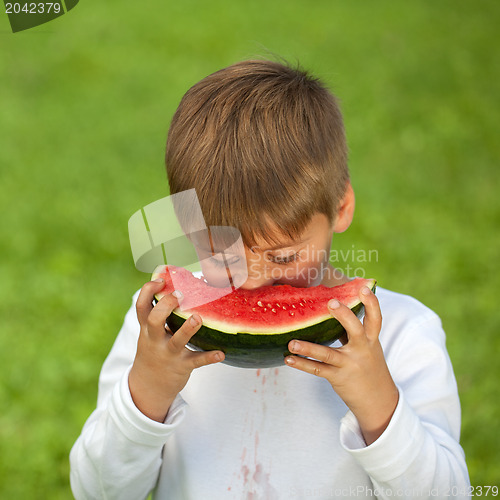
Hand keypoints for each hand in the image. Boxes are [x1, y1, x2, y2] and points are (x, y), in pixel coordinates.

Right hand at [128, 278, 224, 421]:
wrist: (149, 386)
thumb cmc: (155, 349)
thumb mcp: (151, 332)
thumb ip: (160, 313)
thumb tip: (177, 284)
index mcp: (147, 328)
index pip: (142, 306)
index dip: (148, 290)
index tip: (162, 280)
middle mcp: (155, 339)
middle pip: (154, 319)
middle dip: (166, 305)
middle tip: (180, 294)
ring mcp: (168, 353)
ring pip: (177, 341)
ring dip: (188, 329)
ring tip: (198, 318)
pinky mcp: (182, 366)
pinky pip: (196, 361)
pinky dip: (209, 357)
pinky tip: (221, 353)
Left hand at [285, 286, 398, 444]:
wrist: (379, 401)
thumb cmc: (368, 366)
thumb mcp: (367, 347)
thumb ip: (353, 330)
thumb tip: (334, 306)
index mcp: (371, 340)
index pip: (375, 319)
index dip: (371, 303)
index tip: (364, 287)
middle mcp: (362, 351)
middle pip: (356, 330)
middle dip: (344, 316)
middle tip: (330, 302)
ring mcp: (350, 365)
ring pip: (328, 354)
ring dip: (308, 348)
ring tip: (291, 342)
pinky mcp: (339, 378)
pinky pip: (318, 370)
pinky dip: (302, 364)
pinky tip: (288, 359)